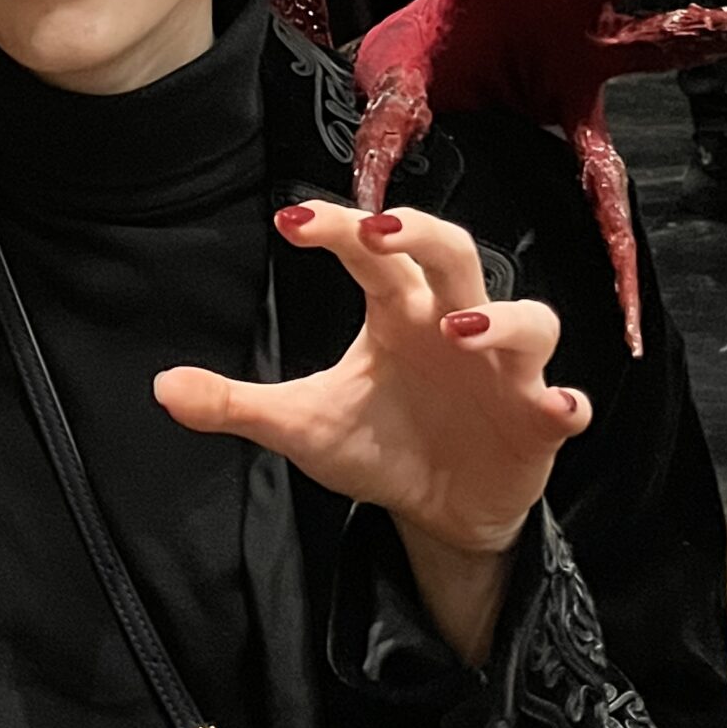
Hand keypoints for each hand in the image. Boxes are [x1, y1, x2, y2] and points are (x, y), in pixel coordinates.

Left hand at [157, 204, 588, 664]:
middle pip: (457, 254)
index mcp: (399, 312)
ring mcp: (504, 371)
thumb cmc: (377, 444)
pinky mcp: (539, 421)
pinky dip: (565, 401)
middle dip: (424, 234)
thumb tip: (161, 388)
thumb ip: (235, 405)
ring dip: (500, 318)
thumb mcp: (301, 427)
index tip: (290, 218)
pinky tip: (558, 408)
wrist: (437, 509)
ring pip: (529, 318)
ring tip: (456, 329)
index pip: (376, 254)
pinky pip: (565, 402)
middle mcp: (455, 325)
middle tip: (381, 231)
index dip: (341, 227)